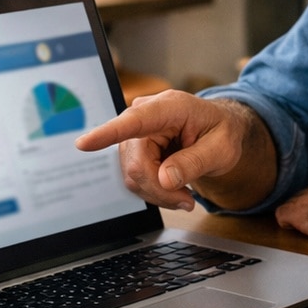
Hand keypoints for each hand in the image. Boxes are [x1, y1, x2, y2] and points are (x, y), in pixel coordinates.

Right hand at [75, 91, 261, 209]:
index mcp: (171, 107)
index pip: (135, 121)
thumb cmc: (222, 132)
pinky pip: (133, 179)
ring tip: (185, 194)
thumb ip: (195, 162)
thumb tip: (165, 179)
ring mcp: (135, 133)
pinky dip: (153, 191)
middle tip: (187, 201)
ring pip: (132, 176)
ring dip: (158, 193)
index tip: (84, 144)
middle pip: (136, 164)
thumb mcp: (222, 148)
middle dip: (160, 189)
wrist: (219, 130)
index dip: (108, 134)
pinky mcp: (132, 149)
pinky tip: (173, 188)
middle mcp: (146, 115)